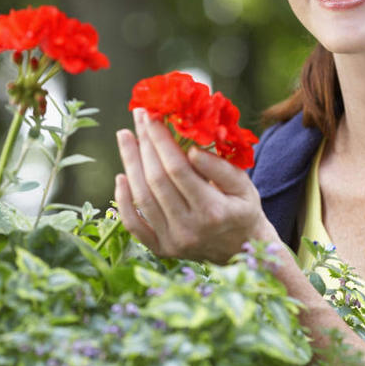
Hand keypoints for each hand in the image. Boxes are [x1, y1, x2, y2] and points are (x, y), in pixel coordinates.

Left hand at [115, 109, 277, 261]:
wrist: (241, 249)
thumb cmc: (243, 209)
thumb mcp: (244, 186)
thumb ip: (220, 168)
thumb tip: (191, 150)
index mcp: (213, 211)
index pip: (178, 169)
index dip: (162, 141)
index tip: (153, 116)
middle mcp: (189, 229)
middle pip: (156, 180)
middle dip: (144, 144)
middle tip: (138, 117)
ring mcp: (172, 241)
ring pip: (142, 198)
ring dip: (130, 163)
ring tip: (126, 136)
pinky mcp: (161, 248)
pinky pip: (134, 225)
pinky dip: (123, 201)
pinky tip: (121, 176)